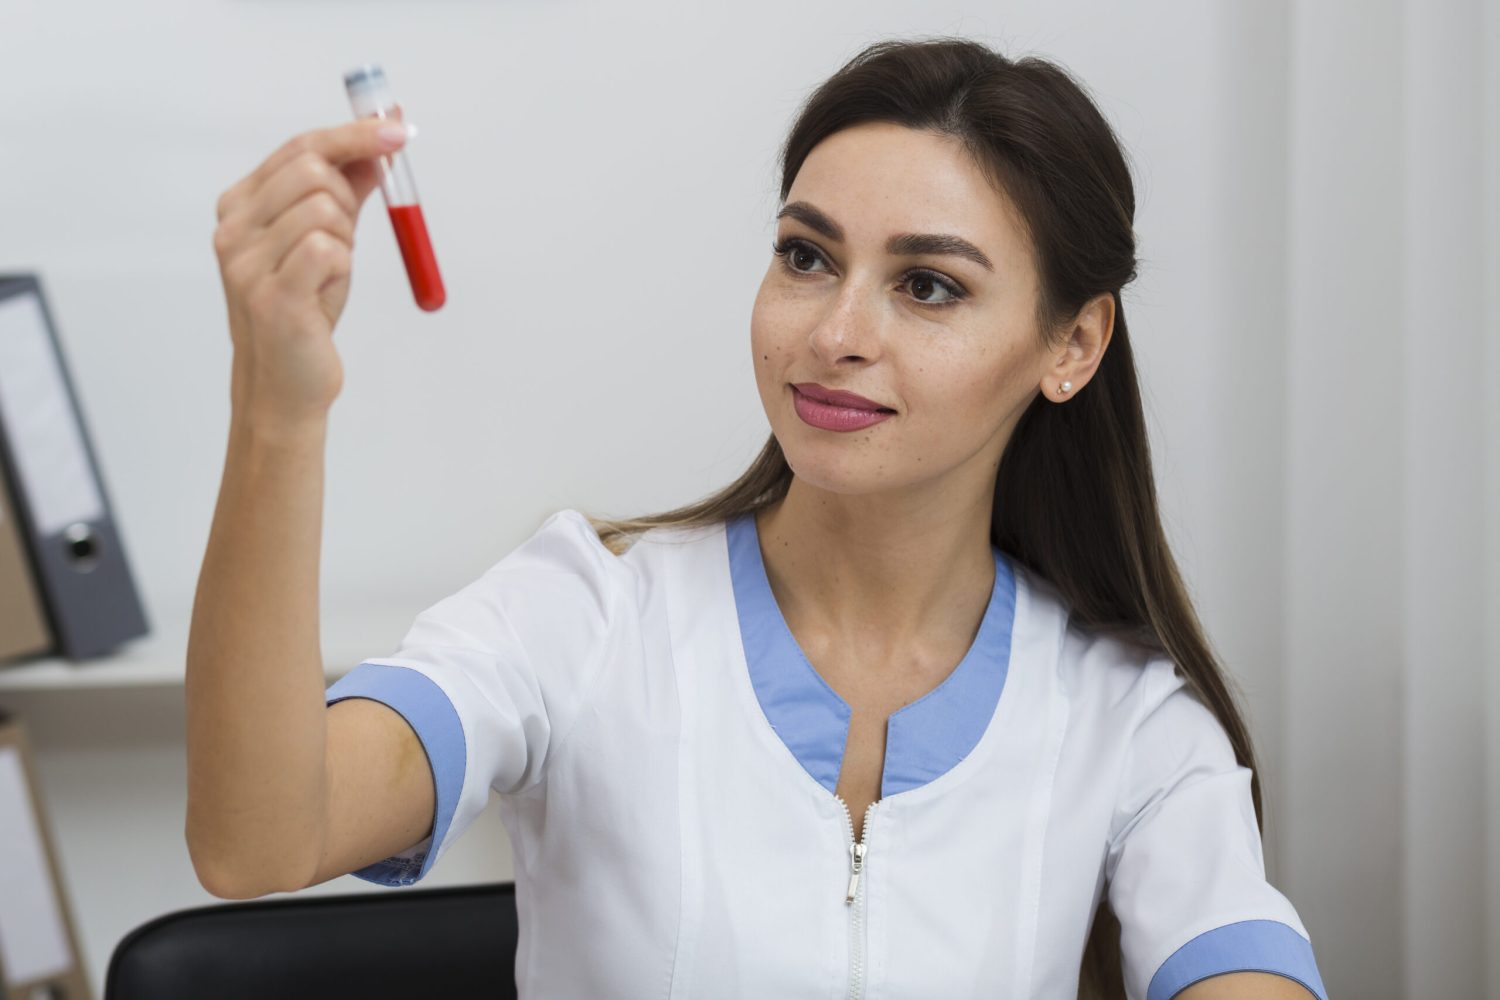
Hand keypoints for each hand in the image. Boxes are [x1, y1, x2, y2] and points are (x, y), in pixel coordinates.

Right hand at [212, 108, 407, 425]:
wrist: (284, 384)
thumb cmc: (305, 311)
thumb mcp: (328, 240)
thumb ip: (348, 190)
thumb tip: (380, 142)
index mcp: (241, 205)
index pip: (300, 147)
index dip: (353, 134)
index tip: (397, 130)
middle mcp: (234, 227)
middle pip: (313, 170)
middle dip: (347, 199)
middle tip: (344, 240)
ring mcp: (246, 261)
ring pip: (326, 211)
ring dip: (345, 243)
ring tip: (327, 277)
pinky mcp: (271, 294)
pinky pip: (330, 251)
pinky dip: (343, 269)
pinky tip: (325, 294)